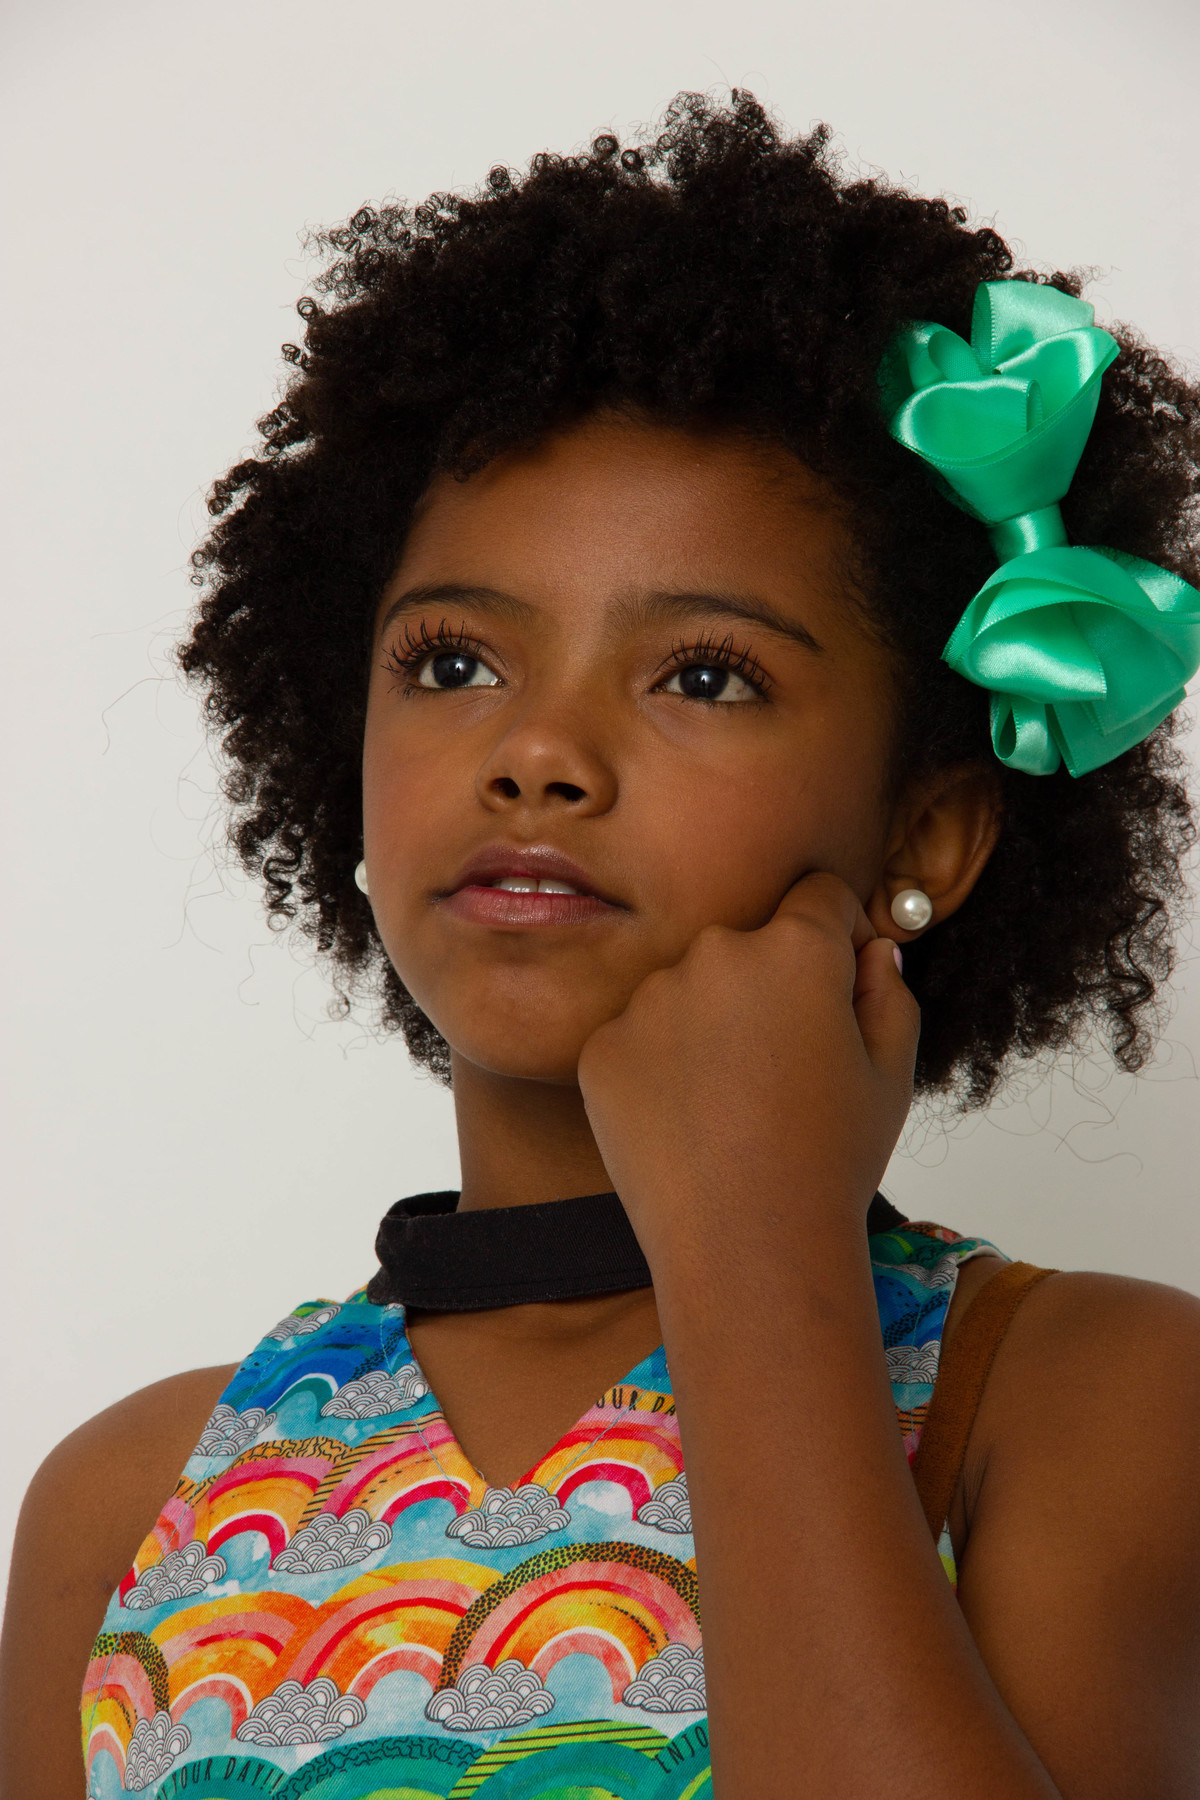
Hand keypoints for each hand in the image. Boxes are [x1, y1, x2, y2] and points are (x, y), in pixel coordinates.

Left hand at [577, 872, 919, 1270]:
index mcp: (797, 948)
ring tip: (734, 1108)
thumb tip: (868, 949)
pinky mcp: (603, 1047)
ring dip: (709, 1025)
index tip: (837, 981)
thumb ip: (887, 990)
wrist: (745, 1245)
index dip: (836, 933)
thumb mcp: (892, 1073)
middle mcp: (715, 953)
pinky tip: (689, 1125)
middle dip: (768, 985)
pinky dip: (660, 1069)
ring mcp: (649, 999)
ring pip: (687, 990)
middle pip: (746, 943)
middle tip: (784, 1069)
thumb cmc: (831, 1161)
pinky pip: (638, 1037)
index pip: (818, 894)